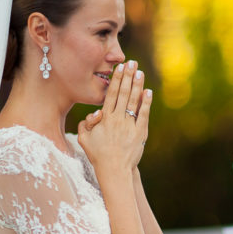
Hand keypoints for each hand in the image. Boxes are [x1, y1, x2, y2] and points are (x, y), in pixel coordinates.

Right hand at [78, 60, 151, 174]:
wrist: (114, 170)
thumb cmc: (98, 155)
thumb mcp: (84, 139)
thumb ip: (85, 124)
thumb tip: (94, 112)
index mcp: (104, 119)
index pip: (110, 95)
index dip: (116, 80)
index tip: (119, 68)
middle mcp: (117, 120)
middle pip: (123, 93)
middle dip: (128, 77)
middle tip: (132, 63)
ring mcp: (130, 126)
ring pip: (134, 101)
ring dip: (137, 85)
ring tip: (140, 72)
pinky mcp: (140, 133)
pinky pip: (144, 114)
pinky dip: (146, 103)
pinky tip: (148, 91)